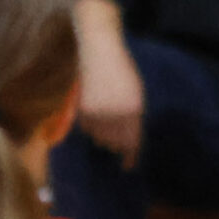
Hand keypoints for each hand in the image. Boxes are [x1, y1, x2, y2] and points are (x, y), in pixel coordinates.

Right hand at [78, 34, 144, 166]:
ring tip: (107, 119)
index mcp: (134, 110)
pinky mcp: (84, 109)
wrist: (101, 52)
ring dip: (103, 134)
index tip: (128, 166)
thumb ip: (133, 117)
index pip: (132, 141)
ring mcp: (99, 112)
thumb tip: (127, 142)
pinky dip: (91, 125)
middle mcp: (117, 114)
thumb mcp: (135, 94)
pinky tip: (95, 111)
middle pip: (115, 143)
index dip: (130, 156)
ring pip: (99, 138)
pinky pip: (87, 128)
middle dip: (116, 144)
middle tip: (117, 141)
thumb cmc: (122, 71)